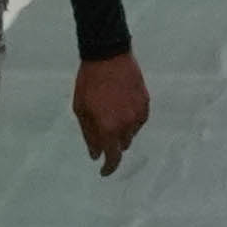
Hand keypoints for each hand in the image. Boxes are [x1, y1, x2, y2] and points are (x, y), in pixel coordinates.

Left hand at [75, 51, 152, 172]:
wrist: (108, 55)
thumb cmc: (88, 82)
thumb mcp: (81, 110)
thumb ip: (89, 135)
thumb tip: (96, 154)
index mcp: (109, 128)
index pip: (113, 157)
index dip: (109, 168)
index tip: (104, 171)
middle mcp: (127, 125)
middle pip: (122, 146)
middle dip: (112, 144)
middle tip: (101, 130)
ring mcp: (138, 114)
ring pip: (131, 133)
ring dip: (122, 131)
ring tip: (111, 113)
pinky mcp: (145, 103)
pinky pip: (139, 120)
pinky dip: (131, 120)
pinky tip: (121, 107)